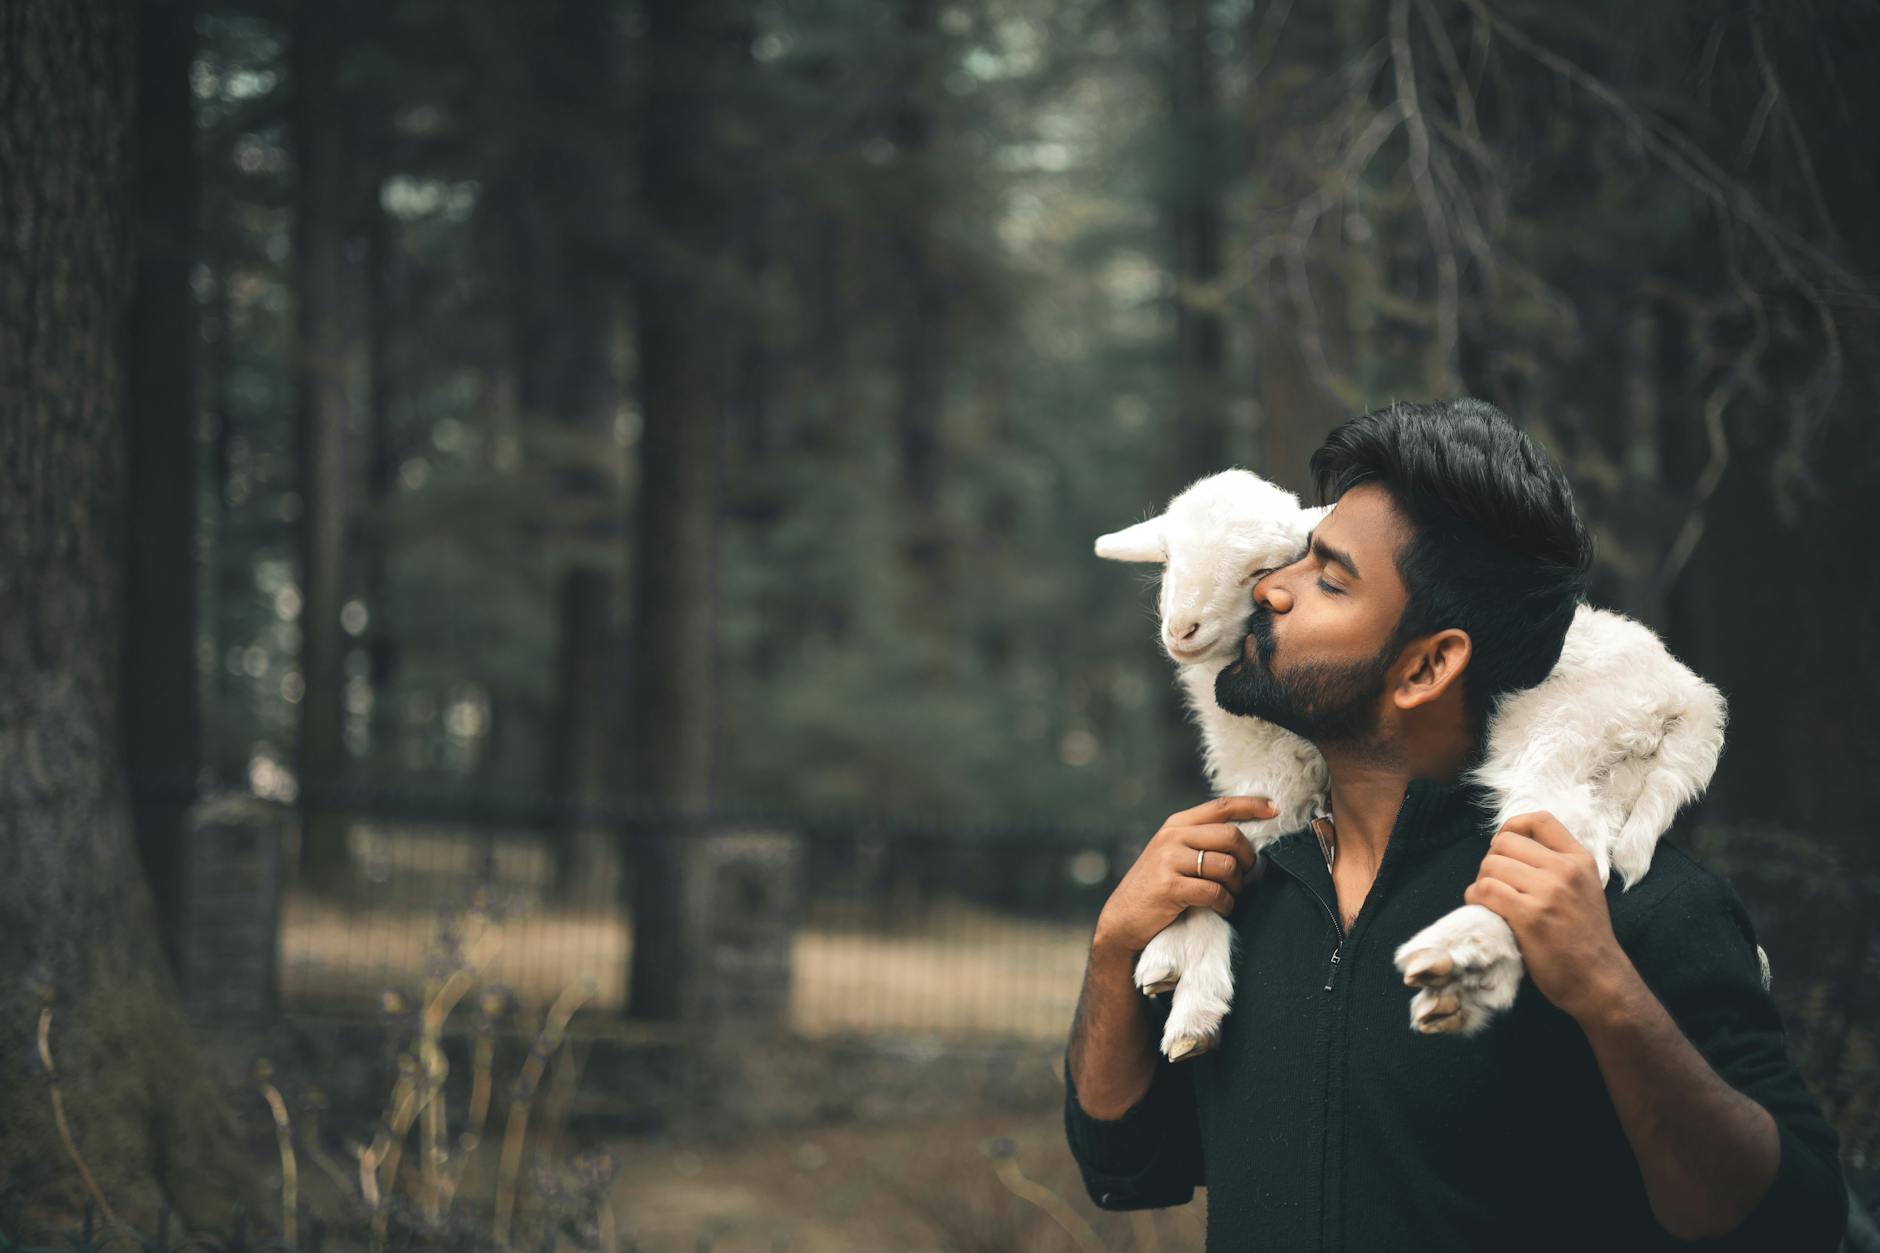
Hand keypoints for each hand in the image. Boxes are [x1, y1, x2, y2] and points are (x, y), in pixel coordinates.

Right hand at [1093, 795, 1274, 955]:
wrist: (1122, 920)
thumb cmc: (1156, 888)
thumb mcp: (1172, 854)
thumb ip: (1200, 841)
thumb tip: (1245, 840)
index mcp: (1176, 825)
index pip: (1221, 806)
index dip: (1251, 805)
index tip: (1274, 809)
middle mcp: (1172, 837)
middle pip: (1230, 836)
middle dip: (1247, 858)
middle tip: (1246, 875)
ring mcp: (1169, 861)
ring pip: (1226, 865)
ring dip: (1236, 886)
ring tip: (1229, 895)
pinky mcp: (1170, 887)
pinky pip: (1215, 891)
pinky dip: (1225, 903)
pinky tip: (1220, 908)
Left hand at [1462, 811, 1637, 1022]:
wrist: (1600, 982)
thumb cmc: (1584, 939)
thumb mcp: (1584, 890)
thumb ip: (1556, 866)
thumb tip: (1508, 848)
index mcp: (1580, 861)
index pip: (1539, 820)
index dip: (1512, 828)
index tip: (1505, 850)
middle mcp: (1565, 871)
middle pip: (1504, 843)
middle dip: (1491, 862)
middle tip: (1496, 885)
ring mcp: (1548, 892)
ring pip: (1490, 866)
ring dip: (1481, 883)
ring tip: (1491, 902)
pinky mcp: (1530, 916)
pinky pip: (1485, 891)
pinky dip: (1476, 899)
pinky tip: (1485, 912)